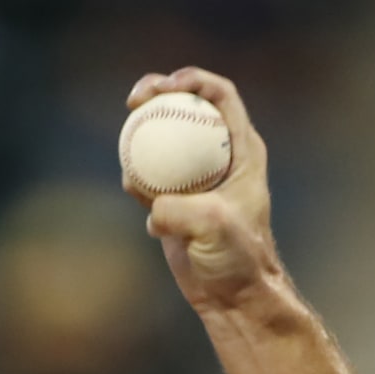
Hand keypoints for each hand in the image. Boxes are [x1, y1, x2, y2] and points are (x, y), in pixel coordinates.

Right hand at [123, 67, 278, 314]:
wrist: (233, 294)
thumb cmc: (238, 258)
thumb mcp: (214, 227)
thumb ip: (181, 209)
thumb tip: (153, 204)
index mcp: (243, 150)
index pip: (221, 96)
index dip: (192, 79)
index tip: (165, 86)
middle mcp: (220, 156)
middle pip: (184, 106)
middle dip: (156, 92)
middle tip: (133, 101)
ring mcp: (195, 176)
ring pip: (161, 138)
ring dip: (139, 137)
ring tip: (131, 157)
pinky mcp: (174, 198)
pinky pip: (145, 174)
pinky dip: (135, 178)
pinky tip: (137, 194)